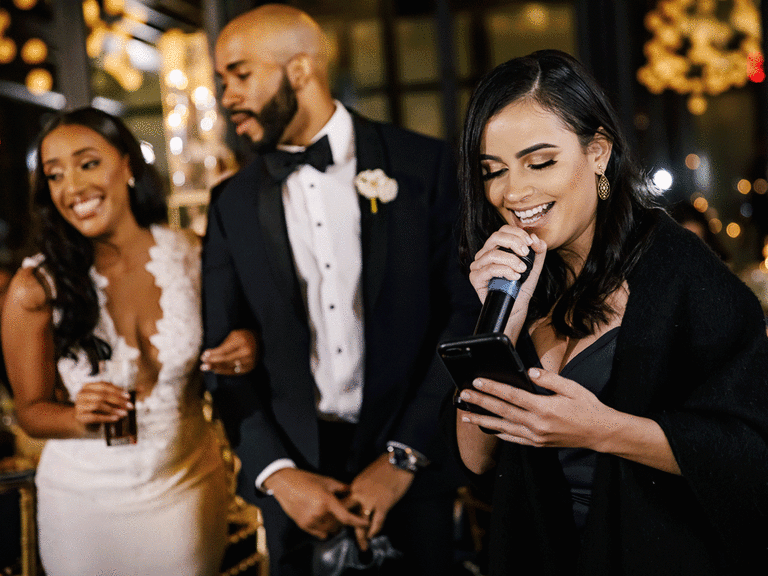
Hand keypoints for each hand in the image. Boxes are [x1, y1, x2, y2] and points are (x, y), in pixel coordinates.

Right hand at [73, 381, 132, 433]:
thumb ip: (123, 394)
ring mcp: (79, 405)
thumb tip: (141, 388)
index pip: (104, 385)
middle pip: (102, 395)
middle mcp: (82, 394)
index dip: (117, 390)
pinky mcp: (80, 417)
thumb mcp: (108, 399)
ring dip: (114, 409)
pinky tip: (116, 418)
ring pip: (98, 405)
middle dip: (118, 401)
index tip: (129, 396)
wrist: (83, 421)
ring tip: (124, 413)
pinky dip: (107, 417)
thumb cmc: (98, 408)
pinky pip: (95, 416)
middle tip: (130, 406)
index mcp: (88, 386)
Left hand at [200, 329, 258, 374]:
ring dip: (216, 368)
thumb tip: (208, 355)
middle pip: (226, 360)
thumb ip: (223, 345)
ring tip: (207, 368)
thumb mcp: (233, 335)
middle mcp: (247, 352)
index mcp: (242, 341)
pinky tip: (216, 370)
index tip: (203, 356)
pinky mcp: (249, 367)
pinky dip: (224, 371)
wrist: (257, 340)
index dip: (213, 354)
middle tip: (202, 366)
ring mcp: (249, 361)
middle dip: (213, 363)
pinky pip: (235, 371)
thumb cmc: (242, 336)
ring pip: (229, 367)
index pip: (224, 350)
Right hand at [264, 468, 369, 539]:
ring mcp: (310, 521)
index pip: (346, 517)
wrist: (285, 484)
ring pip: (330, 531)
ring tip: (335, 517)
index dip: (358, 522)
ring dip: (335, 526)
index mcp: (326, 501)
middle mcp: (319, 513)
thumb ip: (341, 487)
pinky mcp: (303, 525)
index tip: (366, 523)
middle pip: (339, 525)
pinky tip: (325, 521)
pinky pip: (320, 534)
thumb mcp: (326, 480)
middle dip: (344, 521)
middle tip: (345, 514)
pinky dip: (326, 530)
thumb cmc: (306, 480)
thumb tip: (353, 491)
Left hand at [345, 453, 414, 550]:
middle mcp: (359, 494)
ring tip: (362, 545)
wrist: (398, 461)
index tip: (340, 522)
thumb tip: (360, 497)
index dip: (340, 514)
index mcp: (355, 486)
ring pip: (361, 522)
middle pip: (346, 514)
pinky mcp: (383, 505)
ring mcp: (370, 500)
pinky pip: (377, 522)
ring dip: (361, 536)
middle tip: (346, 538)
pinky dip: (375, 531)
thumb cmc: (385, 465)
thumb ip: (361, 488)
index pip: (343, 503)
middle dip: (344, 528)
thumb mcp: (367, 475)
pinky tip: (373, 536)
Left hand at [458, 368, 613, 449]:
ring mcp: (536, 436)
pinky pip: (514, 439)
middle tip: (463, 396)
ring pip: (503, 427)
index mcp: (544, 408)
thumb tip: (529, 372)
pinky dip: (500, 434)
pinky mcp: (538, 444)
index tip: (477, 382)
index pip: (511, 396)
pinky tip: (489, 430)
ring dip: (483, 421)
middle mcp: (537, 424)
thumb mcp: (571, 388)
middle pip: (502, 411)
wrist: (600, 433)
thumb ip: (548, 379)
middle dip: (480, 403)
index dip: (493, 388)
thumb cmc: (588, 408)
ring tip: (466, 416)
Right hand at [469, 226, 546, 340]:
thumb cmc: (522, 286)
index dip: (517, 232)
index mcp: (496, 248)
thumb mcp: (534, 267)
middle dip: (513, 242)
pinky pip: (489, 269)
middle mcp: (485, 254)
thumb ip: (538, 252)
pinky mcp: (476, 278)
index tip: (530, 242)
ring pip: (493, 253)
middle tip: (526, 252)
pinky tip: (515, 276)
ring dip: (511, 260)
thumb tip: (536, 238)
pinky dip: (505, 271)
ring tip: (522, 269)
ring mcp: (478, 265)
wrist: (516, 307)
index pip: (503, 231)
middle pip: (495, 236)